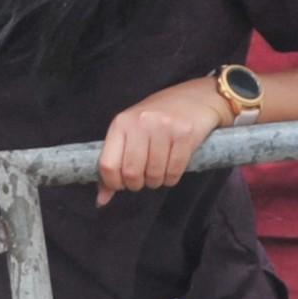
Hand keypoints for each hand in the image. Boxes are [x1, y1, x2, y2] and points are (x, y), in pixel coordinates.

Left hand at [96, 80, 233, 205]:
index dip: (113, 183)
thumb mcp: (131, 132)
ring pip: (154, 175)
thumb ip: (114, 163)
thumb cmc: (158, 118)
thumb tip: (101, 200)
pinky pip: (174, 171)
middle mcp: (141, 123)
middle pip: (131, 173)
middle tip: (143, 179)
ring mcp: (164, 127)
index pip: (107, 164)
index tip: (121, 184)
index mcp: (121, 123)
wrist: (196, 98)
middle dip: (137, 184)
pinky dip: (171, 178)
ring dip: (156, 181)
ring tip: (159, 171)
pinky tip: (171, 169)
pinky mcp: (185, 134)